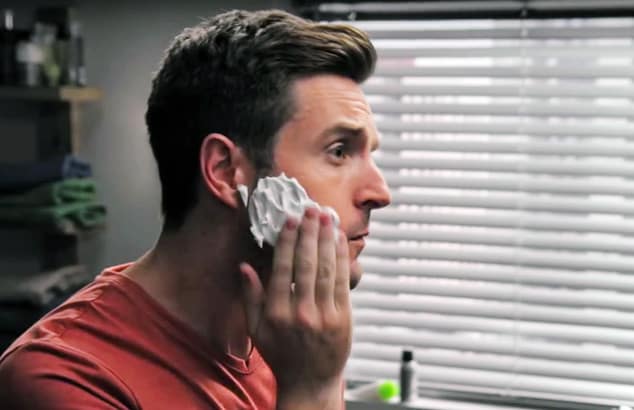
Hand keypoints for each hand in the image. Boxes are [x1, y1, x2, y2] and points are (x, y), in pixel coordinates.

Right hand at [240, 207, 350, 409]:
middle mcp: (300, 313)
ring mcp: (325, 316)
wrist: (310, 383)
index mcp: (276, 314)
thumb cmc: (281, 354)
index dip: (287, 241)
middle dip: (310, 233)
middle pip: (306, 264)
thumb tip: (244, 266)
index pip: (282, 269)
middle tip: (311, 210)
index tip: (290, 220)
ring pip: (326, 269)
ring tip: (327, 218)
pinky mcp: (343, 318)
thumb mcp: (256, 330)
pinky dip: (341, 258)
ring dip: (327, 240)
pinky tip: (339, 241)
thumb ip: (250, 297)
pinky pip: (342, 282)